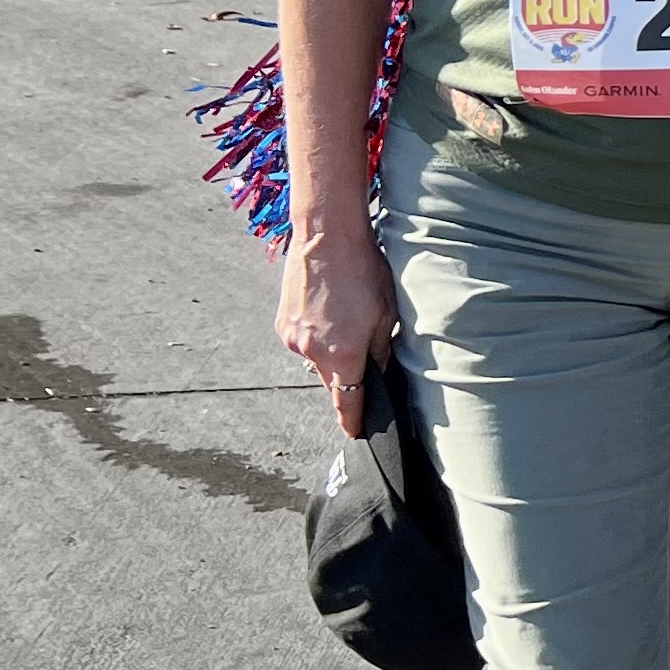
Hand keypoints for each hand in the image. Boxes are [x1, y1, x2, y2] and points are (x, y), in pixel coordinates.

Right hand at [276, 229, 396, 433]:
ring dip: (331, 354)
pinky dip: (317, 337)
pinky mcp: (282, 323)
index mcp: (342, 355)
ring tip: (347, 323)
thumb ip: (381, 350)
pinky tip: (330, 313)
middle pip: (332, 382)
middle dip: (347, 380)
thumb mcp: (386, 314)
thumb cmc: (363, 271)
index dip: (353, 419)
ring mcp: (291, 338)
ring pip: (316, 361)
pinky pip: (303, 342)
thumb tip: (379, 372)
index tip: (355, 432)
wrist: (325, 237)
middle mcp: (311, 353)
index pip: (347, 401)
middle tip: (363, 364)